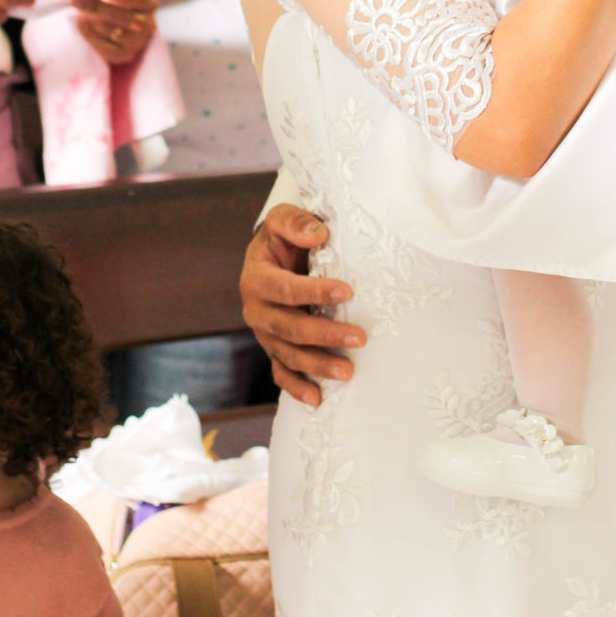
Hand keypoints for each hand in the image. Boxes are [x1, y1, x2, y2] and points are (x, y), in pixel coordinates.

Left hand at [73, 0, 157, 65]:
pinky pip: (104, 47)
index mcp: (150, 3)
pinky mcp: (125, 55)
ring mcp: (138, 42)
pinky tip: (80, 23)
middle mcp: (149, 24)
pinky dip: (89, 34)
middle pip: (123, 17)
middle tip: (76, 0)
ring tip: (79, 10)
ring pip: (112, 32)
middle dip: (98, 8)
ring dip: (92, 21)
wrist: (119, 21)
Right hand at [240, 206, 365, 406]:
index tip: (347, 292)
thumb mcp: (283, 218)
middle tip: (359, 338)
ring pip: (287, 354)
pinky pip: (281, 372)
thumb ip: (296, 222)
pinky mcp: (273, 347)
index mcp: (256, 277)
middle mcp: (256, 309)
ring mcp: (263, 333)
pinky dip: (297, 387)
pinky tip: (318, 399)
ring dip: (317, 365)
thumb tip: (319, 234)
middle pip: (288, 327)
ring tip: (348, 372)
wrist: (272, 255)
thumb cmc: (283, 236)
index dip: (313, 292)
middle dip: (324, 335)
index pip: (284, 288)